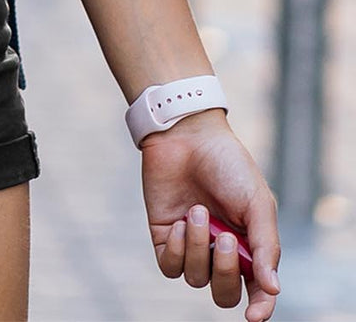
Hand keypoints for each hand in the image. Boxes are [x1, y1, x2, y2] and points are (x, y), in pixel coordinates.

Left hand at [140, 109, 280, 321]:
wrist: (187, 135)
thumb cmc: (228, 166)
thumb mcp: (257, 203)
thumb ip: (266, 247)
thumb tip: (272, 289)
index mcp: (250, 247)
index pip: (258, 291)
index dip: (260, 308)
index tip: (254, 316)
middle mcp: (221, 252)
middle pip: (224, 292)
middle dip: (225, 272)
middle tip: (225, 237)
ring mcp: (193, 245)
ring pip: (195, 278)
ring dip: (197, 248)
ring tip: (198, 211)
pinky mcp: (166, 236)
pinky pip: (169, 266)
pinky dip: (177, 249)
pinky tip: (180, 221)